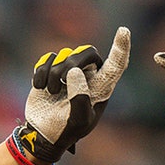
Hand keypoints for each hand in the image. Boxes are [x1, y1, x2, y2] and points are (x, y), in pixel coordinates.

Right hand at [20, 27, 130, 163]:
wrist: (43, 134)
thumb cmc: (65, 131)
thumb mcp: (77, 122)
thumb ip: (79, 99)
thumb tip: (74, 71)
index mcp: (102, 88)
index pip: (116, 65)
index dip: (121, 48)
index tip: (124, 30)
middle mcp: (89, 76)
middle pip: (88, 52)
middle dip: (72, 62)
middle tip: (60, 80)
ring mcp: (70, 71)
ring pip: (65, 54)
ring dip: (54, 74)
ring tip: (52, 93)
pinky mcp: (51, 69)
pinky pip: (47, 58)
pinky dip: (41, 73)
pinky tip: (40, 88)